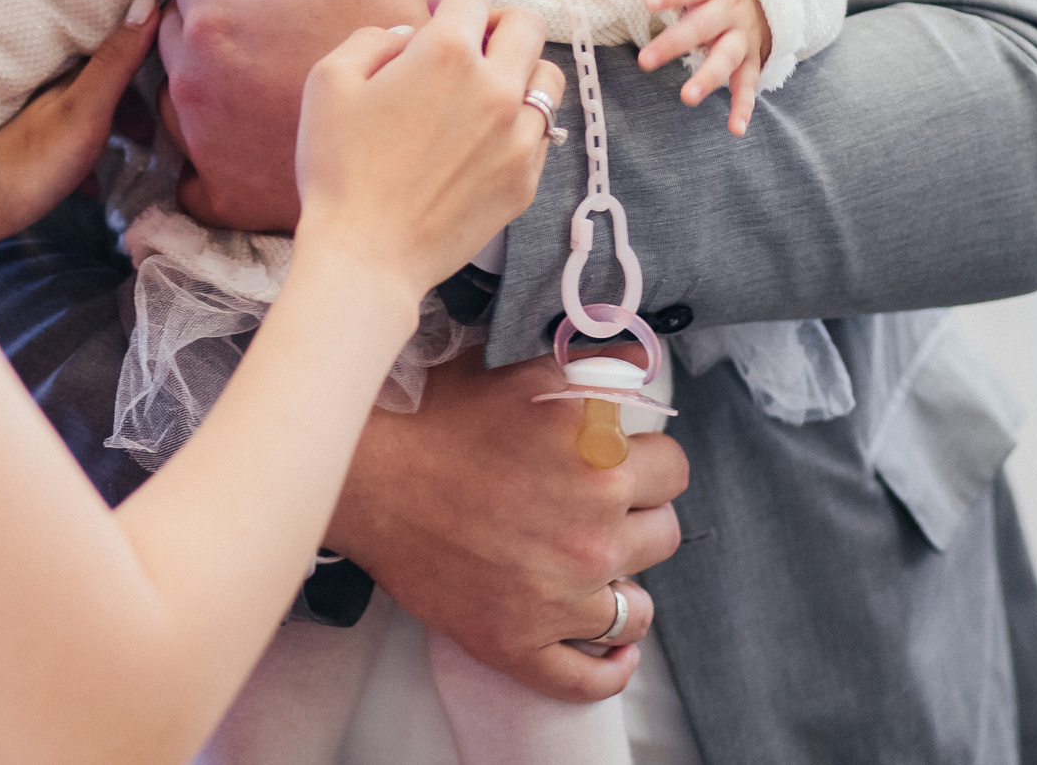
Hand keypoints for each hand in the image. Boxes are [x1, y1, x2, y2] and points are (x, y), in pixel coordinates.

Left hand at [0, 0, 160, 267]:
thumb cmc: (22, 164)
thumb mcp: (82, 111)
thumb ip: (115, 61)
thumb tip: (146, 0)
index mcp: (57, 65)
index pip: (108, 37)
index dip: (144, 44)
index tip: (178, 58)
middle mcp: (43, 85)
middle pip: (101, 78)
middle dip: (134, 99)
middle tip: (160, 128)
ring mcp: (32, 120)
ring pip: (87, 112)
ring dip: (114, 131)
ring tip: (138, 155)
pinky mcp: (24, 154)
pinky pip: (68, 147)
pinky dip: (87, 162)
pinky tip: (96, 188)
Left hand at [159, 0, 431, 230]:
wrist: (412, 151)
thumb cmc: (387, 43)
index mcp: (214, 17)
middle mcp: (189, 80)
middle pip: (180, 33)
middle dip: (215, 26)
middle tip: (272, 35)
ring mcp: (198, 140)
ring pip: (180, 95)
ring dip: (208, 85)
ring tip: (264, 85)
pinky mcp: (214, 191)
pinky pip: (190, 168)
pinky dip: (212, 156)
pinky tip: (250, 143)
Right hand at [291, 0, 568, 304]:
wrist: (366, 254)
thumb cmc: (339, 168)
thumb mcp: (328, 81)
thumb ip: (371, 39)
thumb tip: (407, 37)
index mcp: (448, 54)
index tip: (436, 10)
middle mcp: (496, 88)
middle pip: (527, 25)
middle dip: (496, 22)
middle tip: (469, 41)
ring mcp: (519, 136)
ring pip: (547, 77)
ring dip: (518, 70)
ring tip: (485, 89)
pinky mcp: (526, 179)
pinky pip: (541, 131)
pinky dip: (519, 122)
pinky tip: (483, 137)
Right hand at [325, 349, 687, 699]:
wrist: (361, 476)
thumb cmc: (432, 419)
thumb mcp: (515, 371)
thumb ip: (588, 368)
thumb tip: (638, 361)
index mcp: (596, 455)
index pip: (675, 468)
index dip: (648, 461)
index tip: (621, 463)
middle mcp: (591, 525)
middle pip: (664, 533)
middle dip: (637, 519)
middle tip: (595, 509)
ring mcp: (560, 593)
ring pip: (638, 605)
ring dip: (621, 584)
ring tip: (592, 568)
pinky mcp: (520, 641)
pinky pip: (592, 676)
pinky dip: (609, 666)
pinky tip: (613, 648)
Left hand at [629, 0, 770, 133]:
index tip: (648, 3)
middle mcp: (728, 9)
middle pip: (702, 26)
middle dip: (675, 44)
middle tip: (645, 62)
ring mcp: (742, 35)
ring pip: (726, 57)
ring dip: (708, 78)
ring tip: (687, 98)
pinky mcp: (751, 57)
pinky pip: (748, 82)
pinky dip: (744, 106)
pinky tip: (735, 128)